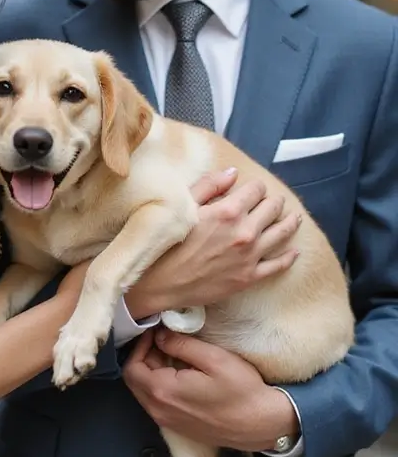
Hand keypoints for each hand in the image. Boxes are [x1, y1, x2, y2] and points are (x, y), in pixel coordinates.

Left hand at [122, 328, 297, 451]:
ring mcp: (168, 422)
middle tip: (164, 340)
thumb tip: (160, 336)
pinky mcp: (179, 427)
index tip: (155, 332)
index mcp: (162, 392)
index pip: (131, 368)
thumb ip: (181, 345)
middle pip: (135, 380)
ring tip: (175, 353)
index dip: (139, 346)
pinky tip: (181, 373)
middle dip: (145, 357)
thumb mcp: (213, 358)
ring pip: (146, 392)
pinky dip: (162, 385)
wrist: (263, 425)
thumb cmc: (242, 390)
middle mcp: (159, 411)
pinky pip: (159, 403)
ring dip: (153, 371)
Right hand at [125, 168, 300, 317]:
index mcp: (228, 211)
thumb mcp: (184, 206)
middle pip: (272, 208)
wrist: (162, 283)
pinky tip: (294, 251)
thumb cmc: (168, 243)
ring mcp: (250, 256)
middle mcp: (245, 232)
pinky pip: (278, 265)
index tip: (254, 189)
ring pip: (282, 233)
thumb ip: (210, 186)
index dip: (256, 186)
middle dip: (274, 201)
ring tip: (294, 218)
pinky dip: (289, 257)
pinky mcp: (250, 277)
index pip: (256, 190)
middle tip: (273, 201)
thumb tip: (233, 173)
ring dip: (290, 222)